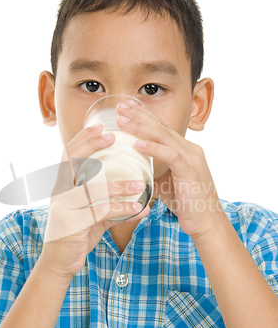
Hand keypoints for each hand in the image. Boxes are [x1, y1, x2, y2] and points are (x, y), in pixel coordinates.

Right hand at [40, 123, 149, 280]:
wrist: (60, 262)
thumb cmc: (77, 234)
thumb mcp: (94, 216)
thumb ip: (113, 206)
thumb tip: (142, 202)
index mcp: (63, 186)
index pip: (69, 154)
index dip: (83, 138)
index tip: (101, 125)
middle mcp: (60, 193)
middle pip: (71, 160)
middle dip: (91, 144)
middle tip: (112, 135)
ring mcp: (63, 208)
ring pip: (92, 189)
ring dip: (118, 186)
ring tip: (140, 185)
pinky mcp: (71, 224)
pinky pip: (99, 213)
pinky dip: (122, 210)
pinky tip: (138, 210)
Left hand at [116, 100, 225, 240]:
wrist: (206, 222)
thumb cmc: (186, 204)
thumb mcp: (164, 184)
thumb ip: (151, 173)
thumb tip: (131, 172)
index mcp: (184, 150)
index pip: (161, 128)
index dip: (144, 116)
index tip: (126, 107)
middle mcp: (189, 149)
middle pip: (161, 127)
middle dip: (139, 115)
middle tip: (120, 105)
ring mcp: (191, 158)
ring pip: (164, 136)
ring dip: (141, 127)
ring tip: (122, 120)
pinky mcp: (190, 170)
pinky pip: (170, 155)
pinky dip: (153, 148)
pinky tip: (138, 144)